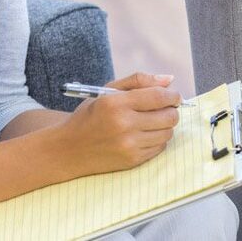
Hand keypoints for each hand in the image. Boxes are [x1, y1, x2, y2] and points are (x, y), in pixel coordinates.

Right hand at [49, 72, 183, 178]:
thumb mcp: (108, 91)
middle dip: (171, 110)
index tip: (173, 96)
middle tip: (164, 108)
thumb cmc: (91, 116)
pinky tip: (145, 134)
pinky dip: (158, 140)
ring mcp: (129, 145)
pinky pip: (160, 147)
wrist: (68, 149)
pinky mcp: (132, 160)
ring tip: (153, 121)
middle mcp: (124, 125)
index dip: (172, 95)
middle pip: (169, 116)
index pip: (159, 96)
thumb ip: (139, 81)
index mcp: (117, 103)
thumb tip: (170, 80)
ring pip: (168, 132)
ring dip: (165, 125)